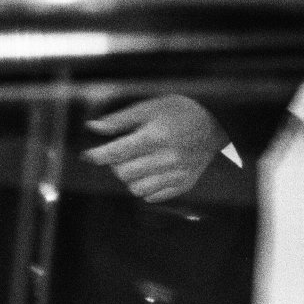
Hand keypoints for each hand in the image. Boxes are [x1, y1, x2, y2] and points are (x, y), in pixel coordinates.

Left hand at [81, 95, 229, 202]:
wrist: (216, 122)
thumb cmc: (181, 110)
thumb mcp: (150, 106)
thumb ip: (121, 120)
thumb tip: (93, 128)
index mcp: (156, 136)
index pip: (115, 153)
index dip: (96, 155)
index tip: (88, 155)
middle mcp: (167, 158)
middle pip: (123, 174)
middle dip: (115, 164)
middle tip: (120, 153)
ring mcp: (177, 174)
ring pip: (136, 189)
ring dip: (130, 177)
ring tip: (137, 162)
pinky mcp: (183, 184)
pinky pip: (153, 196)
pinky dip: (146, 187)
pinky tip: (151, 171)